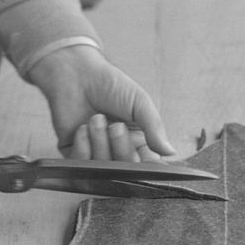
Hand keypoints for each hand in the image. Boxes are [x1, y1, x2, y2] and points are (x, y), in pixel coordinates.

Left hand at [27, 45, 175, 161]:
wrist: (77, 74)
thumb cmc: (110, 84)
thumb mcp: (140, 103)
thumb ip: (154, 128)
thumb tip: (170, 152)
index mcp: (137, 140)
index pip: (145, 164)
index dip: (144, 163)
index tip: (140, 150)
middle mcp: (116, 150)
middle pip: (125, 170)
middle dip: (121, 147)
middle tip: (116, 126)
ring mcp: (95, 153)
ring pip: (103, 168)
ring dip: (100, 143)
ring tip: (96, 119)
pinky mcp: (74, 153)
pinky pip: (81, 165)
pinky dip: (83, 147)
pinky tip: (82, 128)